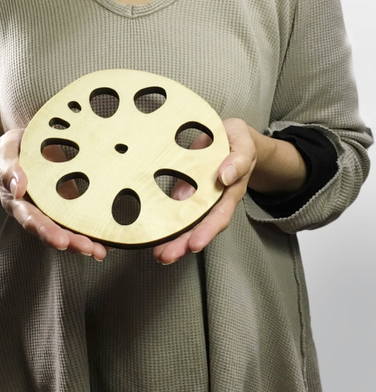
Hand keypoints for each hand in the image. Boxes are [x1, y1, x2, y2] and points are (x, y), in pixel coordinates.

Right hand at [0, 129, 108, 260]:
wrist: (20, 147)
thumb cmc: (10, 152)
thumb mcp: (4, 155)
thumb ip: (9, 170)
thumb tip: (18, 188)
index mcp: (18, 202)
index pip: (31, 220)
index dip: (46, 231)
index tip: (61, 241)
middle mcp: (36, 210)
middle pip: (53, 231)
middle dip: (72, 241)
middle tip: (89, 248)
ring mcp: (54, 207)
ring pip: (69, 228)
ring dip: (86, 240)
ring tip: (102, 249)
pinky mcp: (68, 201)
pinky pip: (80, 216)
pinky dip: (94, 227)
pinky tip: (110, 235)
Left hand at [153, 118, 256, 264]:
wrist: (228, 135)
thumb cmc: (237, 140)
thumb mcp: (243, 143)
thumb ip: (239, 159)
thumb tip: (225, 176)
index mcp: (230, 190)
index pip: (219, 215)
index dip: (207, 231)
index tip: (195, 244)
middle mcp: (213, 199)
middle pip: (199, 228)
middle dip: (183, 244)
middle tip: (166, 256)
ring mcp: (197, 197)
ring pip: (185, 224)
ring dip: (172, 240)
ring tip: (158, 254)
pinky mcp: (183, 192)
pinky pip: (172, 210)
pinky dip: (163, 223)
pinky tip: (150, 233)